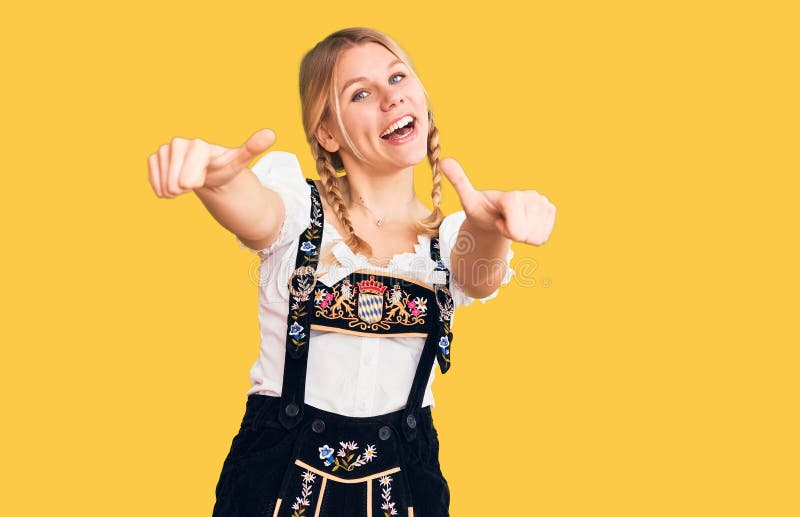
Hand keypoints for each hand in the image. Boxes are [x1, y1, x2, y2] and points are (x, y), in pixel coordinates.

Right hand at [147, 128, 275, 197]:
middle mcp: (178, 143)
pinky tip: (174, 184)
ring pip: (165, 182)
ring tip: (188, 182)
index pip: (189, 176)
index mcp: (197, 144)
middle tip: (197, 181)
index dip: (195, 182)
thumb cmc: (225, 168)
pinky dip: (162, 188)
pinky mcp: (154, 159)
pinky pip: (153, 181)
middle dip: (186, 188)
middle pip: (175, 181)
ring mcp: (164, 151)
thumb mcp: (239, 161)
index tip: (202, 180)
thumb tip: (271, 134)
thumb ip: (252, 148)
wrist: (209, 172)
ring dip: (176, 189)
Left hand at [439, 157, 555, 245]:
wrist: (496, 215)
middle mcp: (531, 195)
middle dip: (514, 235)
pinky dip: (532, 237)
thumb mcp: (469, 200)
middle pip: (527, 233)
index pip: (517, 225)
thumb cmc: (481, 210)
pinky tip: (523, 226)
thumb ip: (460, 182)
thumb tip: (444, 160)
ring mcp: (543, 202)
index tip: (498, 224)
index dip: (508, 229)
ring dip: (523, 237)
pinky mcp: (551, 210)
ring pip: (537, 237)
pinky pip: (544, 237)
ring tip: (512, 224)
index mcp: (511, 195)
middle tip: (503, 224)